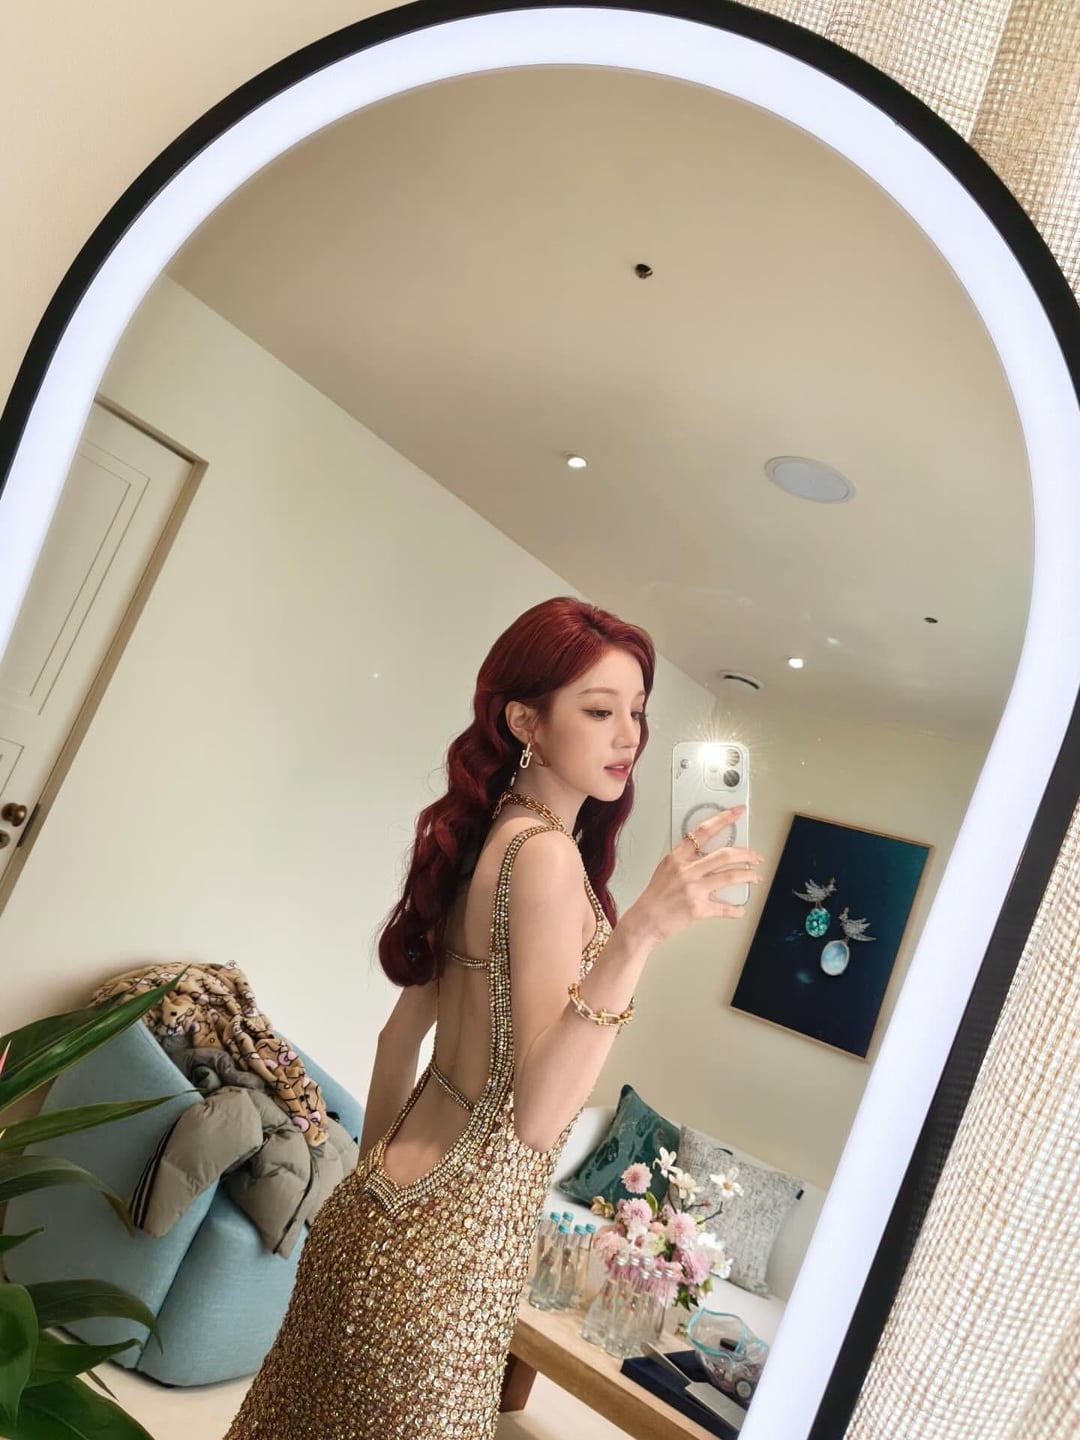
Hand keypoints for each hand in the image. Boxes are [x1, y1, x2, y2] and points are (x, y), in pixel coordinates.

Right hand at [622, 806, 763, 946]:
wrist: (643, 922)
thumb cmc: (654, 898)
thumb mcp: (665, 870)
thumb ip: (685, 861)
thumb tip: (708, 856)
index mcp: (677, 858)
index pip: (703, 831)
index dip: (723, 819)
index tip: (736, 812)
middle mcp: (686, 871)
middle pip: (725, 855)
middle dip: (746, 854)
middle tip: (755, 857)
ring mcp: (693, 890)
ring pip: (730, 877)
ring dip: (748, 876)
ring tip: (755, 877)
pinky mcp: (698, 909)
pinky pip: (725, 908)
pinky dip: (736, 909)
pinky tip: (740, 908)